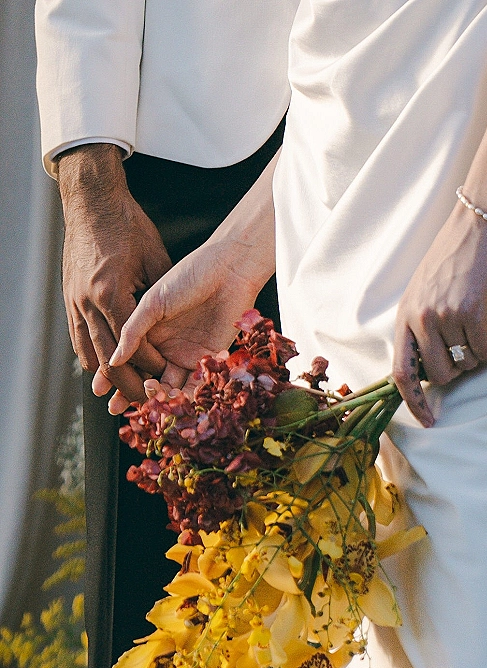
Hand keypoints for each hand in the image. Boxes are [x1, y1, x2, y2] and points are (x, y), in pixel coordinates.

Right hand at [57, 144, 171, 401]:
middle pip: (108, 358)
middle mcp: (89, 302)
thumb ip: (158, 297)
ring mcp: (75, 301)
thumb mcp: (154, 256)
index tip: (165, 383)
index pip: (133, 347)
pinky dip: (91, 356)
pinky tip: (102, 368)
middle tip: (138, 406)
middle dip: (124, 384)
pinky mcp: (70, 298)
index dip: (149, 368)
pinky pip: (80, 338)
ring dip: (104, 375)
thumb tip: (173, 327)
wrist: (92, 198)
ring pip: (89, 352)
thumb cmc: (128, 224)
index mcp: (111, 293)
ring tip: (116, 396)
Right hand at [103, 238, 266, 412]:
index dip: (113, 374)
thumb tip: (112, 359)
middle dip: (129, 393)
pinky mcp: (210, 360)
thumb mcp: (153, 302)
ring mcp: (188, 354)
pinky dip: (182, 397)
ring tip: (141, 408)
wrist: (228, 268)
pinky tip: (170, 405)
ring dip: (155, 399)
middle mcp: (167, 346)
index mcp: (150, 330)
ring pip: (168, 385)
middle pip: (145, 377)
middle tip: (114, 408)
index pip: (128, 358)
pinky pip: (195, 385)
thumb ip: (133, 331)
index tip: (98, 389)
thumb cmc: (189, 275)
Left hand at [392, 205, 486, 425]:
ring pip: (465, 362)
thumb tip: (432, 365)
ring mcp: (444, 314)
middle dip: (458, 372)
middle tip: (469, 354)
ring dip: (478, 355)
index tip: (426, 419)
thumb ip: (421, 326)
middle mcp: (420, 318)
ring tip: (483, 334)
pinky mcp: (471, 309)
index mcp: (404, 316)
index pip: (400, 372)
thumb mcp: (423, 292)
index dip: (412, 401)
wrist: (477, 224)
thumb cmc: (452, 258)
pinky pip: (485, 348)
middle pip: (438, 373)